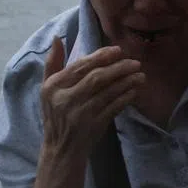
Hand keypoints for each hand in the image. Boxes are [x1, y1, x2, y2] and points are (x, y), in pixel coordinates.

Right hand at [39, 37, 143, 160]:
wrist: (61, 149)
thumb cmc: (56, 113)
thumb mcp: (47, 88)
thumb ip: (53, 63)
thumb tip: (57, 38)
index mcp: (53, 87)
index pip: (80, 66)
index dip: (101, 56)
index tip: (118, 50)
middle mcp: (66, 99)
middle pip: (96, 78)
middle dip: (118, 68)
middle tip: (135, 62)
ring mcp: (81, 113)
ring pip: (108, 92)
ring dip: (127, 81)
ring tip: (140, 74)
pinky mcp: (94, 125)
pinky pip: (114, 107)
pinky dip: (126, 97)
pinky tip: (135, 90)